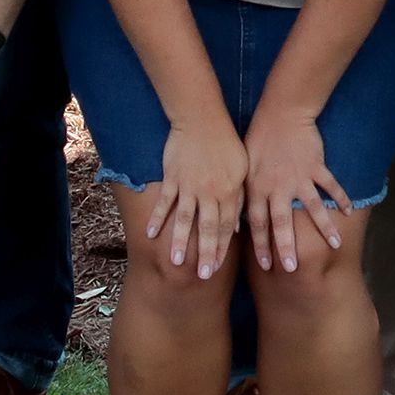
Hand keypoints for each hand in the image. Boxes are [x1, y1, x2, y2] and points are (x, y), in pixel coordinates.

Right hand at [147, 119, 247, 280]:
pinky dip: (159, 218)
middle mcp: (210, 192)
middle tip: (203, 276)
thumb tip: (237, 227)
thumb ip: (239, 198)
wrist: (202, 118)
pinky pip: (165, 202)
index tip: (217, 267)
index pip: (227, 226)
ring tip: (176, 262)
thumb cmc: (226, 143)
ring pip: (185, 219)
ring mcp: (190, 185)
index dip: (222, 248)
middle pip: (208, 227)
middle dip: (206, 253)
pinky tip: (152, 235)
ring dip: (180, 242)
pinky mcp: (173, 177)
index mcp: (230, 190)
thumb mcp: (242, 169)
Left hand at [243, 113, 351, 274]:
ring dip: (323, 227)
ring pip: (312, 208)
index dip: (261, 245)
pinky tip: (349, 211)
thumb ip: (244, 195)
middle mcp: (277, 187)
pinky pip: (330, 185)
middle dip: (286, 247)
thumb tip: (237, 223)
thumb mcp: (244, 168)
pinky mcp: (316, 166)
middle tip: (291, 268)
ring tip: (334, 245)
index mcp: (257, 188)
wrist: (281, 114)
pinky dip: (341, 197)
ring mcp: (299, 177)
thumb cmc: (258, 139)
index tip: (267, 265)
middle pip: (281, 222)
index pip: (257, 223)